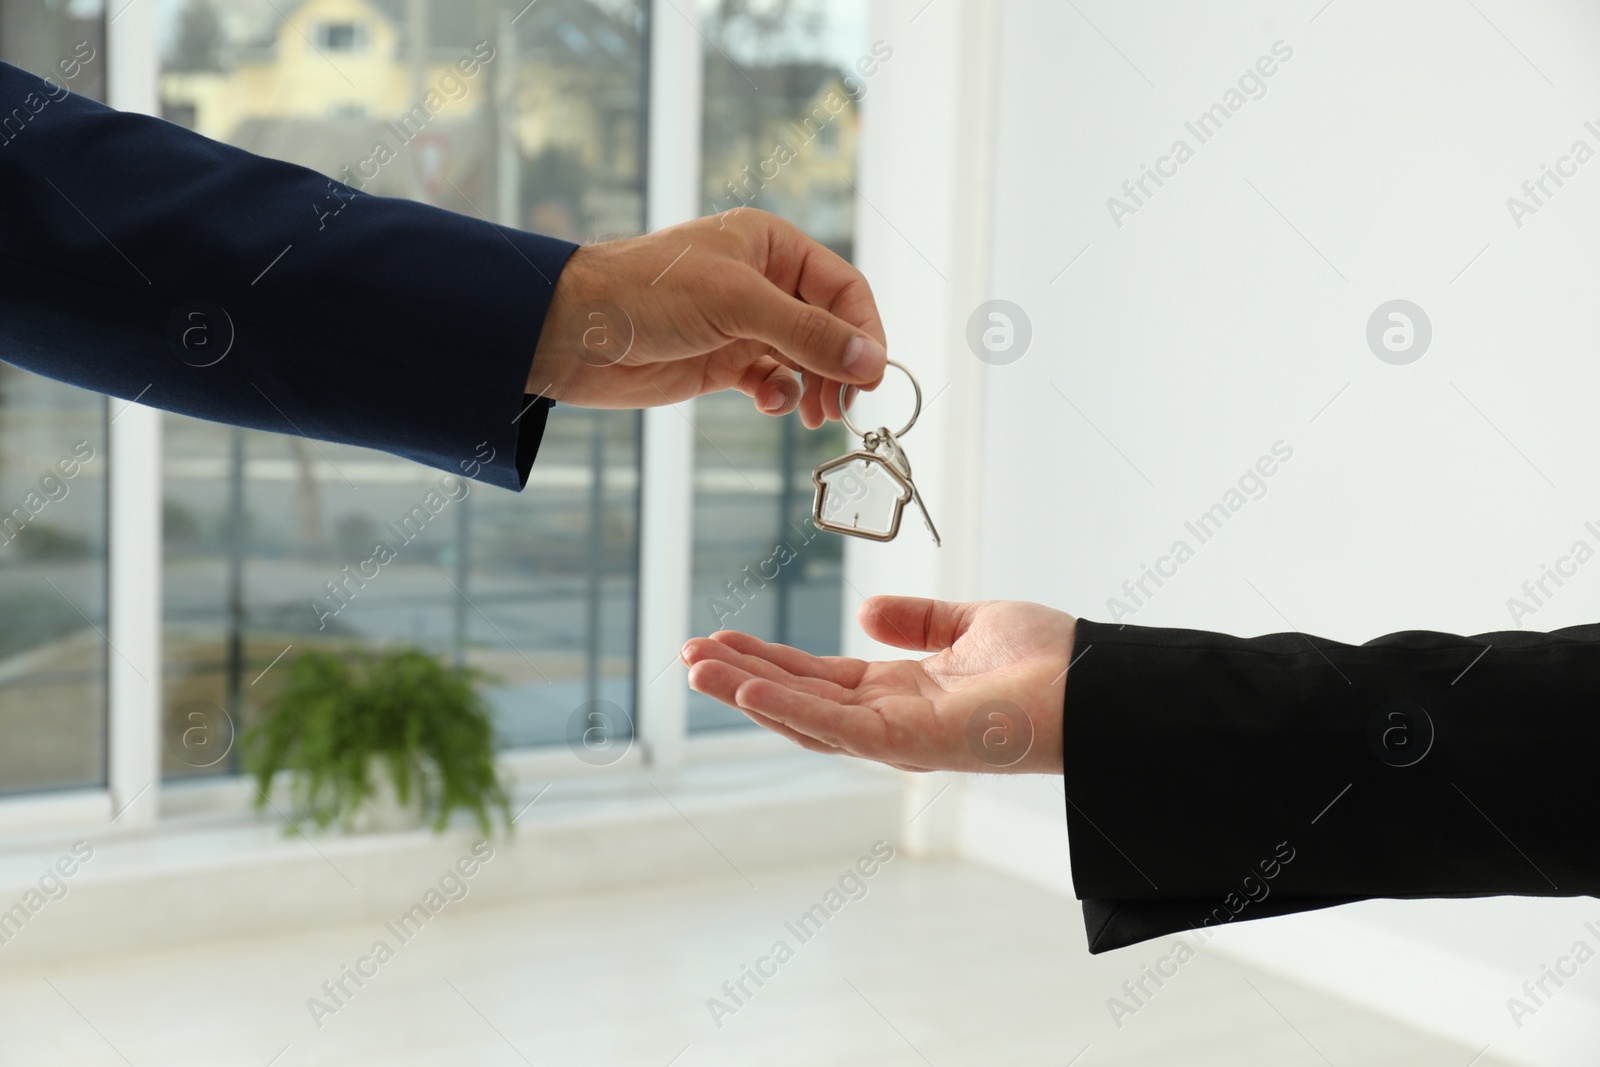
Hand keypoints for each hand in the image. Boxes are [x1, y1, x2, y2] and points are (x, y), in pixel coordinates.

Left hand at [528, 209, 886, 428]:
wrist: (571, 333)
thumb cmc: (644, 293)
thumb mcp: (736, 304)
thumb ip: (808, 333)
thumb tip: (870, 360)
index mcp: (770, 245)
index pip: (842, 287)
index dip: (863, 329)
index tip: (873, 373)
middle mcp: (761, 280)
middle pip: (828, 326)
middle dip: (839, 365)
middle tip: (843, 405)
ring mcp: (741, 324)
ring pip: (803, 358)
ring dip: (814, 387)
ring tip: (815, 414)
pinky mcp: (721, 361)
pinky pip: (772, 381)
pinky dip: (780, 396)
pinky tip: (771, 405)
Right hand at [681, 596, 1076, 773]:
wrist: (1094, 684)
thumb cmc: (1050, 660)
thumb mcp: (972, 623)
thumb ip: (920, 620)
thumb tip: (867, 613)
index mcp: (901, 694)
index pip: (818, 678)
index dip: (767, 662)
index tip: (720, 643)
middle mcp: (890, 722)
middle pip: (798, 700)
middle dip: (741, 678)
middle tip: (687, 656)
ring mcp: (896, 737)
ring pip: (804, 715)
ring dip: (746, 692)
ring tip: (694, 668)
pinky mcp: (909, 743)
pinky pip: (836, 726)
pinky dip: (788, 708)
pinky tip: (747, 689)